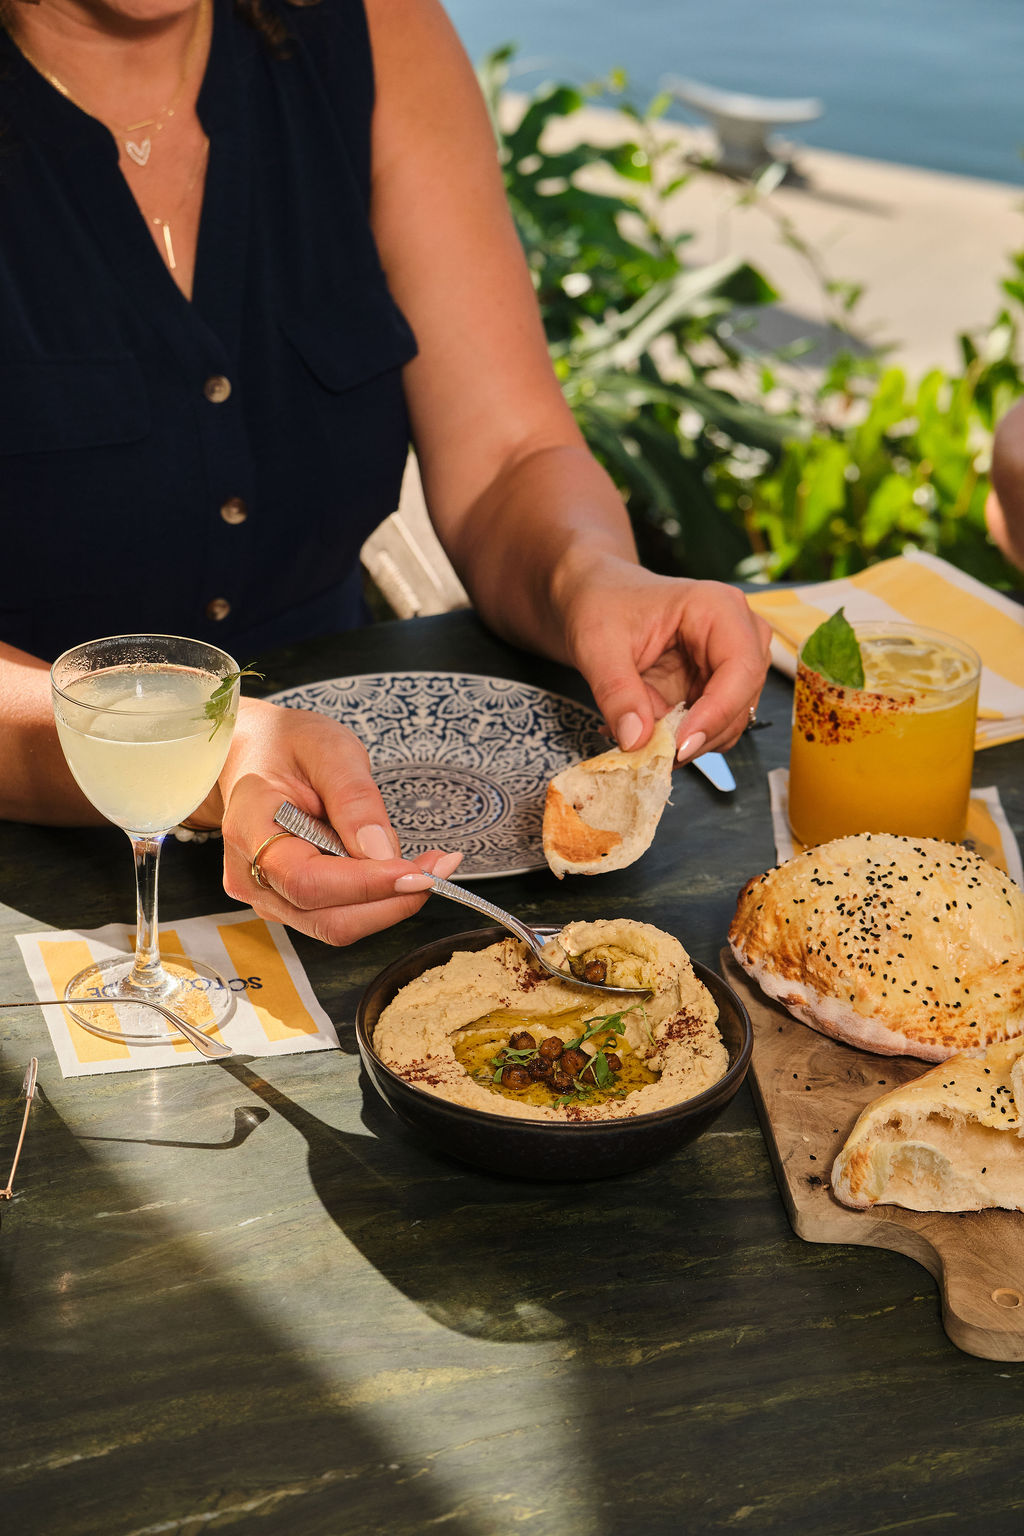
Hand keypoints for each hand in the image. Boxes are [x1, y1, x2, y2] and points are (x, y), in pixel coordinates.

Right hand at [199, 699, 462, 944]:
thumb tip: (382, 853)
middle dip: (392, 901)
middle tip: (439, 867)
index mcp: (249, 828)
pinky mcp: (289, 901)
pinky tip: (402, 871)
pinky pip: (337, 915)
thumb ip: (354, 798)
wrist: (255, 753)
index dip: (366, 885)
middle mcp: (251, 874)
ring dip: (391, 904)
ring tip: (429, 866)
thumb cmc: (287, 744)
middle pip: (326, 918)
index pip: (306, 881)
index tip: (418, 872)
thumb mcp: (328, 749)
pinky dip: (378, 901)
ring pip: (337, 925)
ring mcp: (267, 894)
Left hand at [559, 560, 770, 757]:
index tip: (680, 746)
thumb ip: (617, 692)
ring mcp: (730, 663)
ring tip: (636, 734)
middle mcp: (737, 634)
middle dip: (699, 735)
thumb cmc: (601, 604)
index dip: (717, 713)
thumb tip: (636, 740)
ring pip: (729, 722)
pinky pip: (710, 727)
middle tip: (651, 752)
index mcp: (718, 608)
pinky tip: (643, 728)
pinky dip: (679, 739)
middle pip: (741, 701)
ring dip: (686, 740)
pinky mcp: (716, 687)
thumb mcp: (598, 645)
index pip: (741, 668)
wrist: (597, 597)